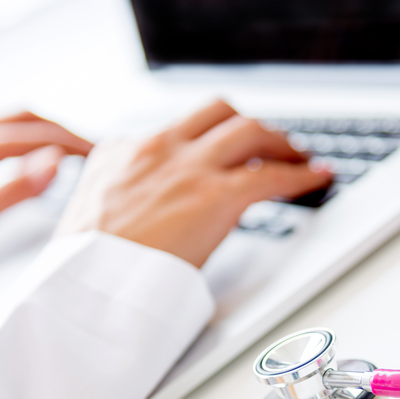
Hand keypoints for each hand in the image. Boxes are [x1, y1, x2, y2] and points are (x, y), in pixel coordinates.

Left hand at [0, 112, 92, 275]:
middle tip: (96, 153)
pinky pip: (0, 130)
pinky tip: (40, 153)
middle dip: (65, 132)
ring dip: (49, 131)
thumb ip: (12, 190)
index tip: (100, 156)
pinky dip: (31, 136)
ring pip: (14, 121)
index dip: (71, 143)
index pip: (34, 134)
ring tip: (76, 151)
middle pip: (26, 118)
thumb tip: (54, 161)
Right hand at [56, 100, 331, 267]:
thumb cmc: (82, 268)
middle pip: (218, 112)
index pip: (176, 129)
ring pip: (249, 130)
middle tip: (271, 144)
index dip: (209, 138)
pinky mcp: (213, 196)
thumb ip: (110, 199)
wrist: (83, 286)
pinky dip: (301, 175)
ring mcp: (187, 169)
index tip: (223, 149)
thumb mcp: (82, 216)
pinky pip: (271, 175)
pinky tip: (317, 178)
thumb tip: (125, 208)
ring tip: (298, 157)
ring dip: (280, 142)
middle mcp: (156, 149)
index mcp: (120, 153)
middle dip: (250, 126)